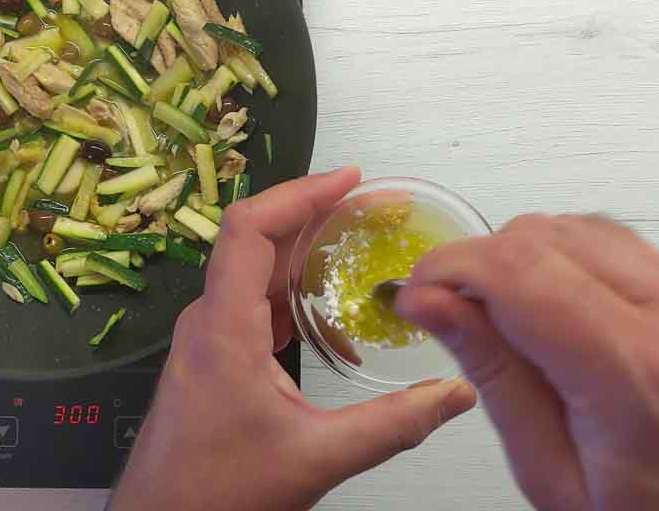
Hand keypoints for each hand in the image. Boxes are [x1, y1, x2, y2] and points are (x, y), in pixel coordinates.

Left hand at [108, 167, 476, 510]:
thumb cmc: (214, 495)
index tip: (346, 179)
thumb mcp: (315, 458)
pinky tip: (328, 308)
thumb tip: (452, 395)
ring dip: (302, 252)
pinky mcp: (213, 360)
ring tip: (355, 242)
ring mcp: (206, 341)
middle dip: (313, 215)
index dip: (298, 193)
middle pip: (255, 241)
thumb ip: (392, 425)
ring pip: (254, 273)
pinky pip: (252, 305)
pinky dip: (292, 292)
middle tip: (368, 206)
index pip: (249, 228)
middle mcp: (208, 324)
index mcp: (222, 330)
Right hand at [396, 214, 658, 509]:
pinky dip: (567, 261)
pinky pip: (618, 242)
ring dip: (522, 259)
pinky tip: (555, 309)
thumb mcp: (556, 475)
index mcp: (638, 374)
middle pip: (541, 235)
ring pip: (576, 226)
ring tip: (506, 318)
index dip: (447, 269)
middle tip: (451, 310)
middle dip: (477, 263)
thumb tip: (436, 306)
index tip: (417, 294)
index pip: (517, 269)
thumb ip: (495, 377)